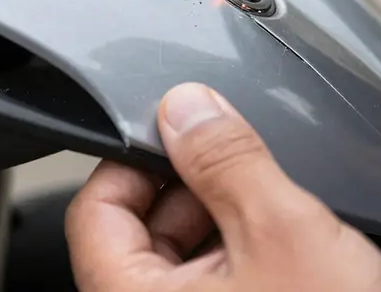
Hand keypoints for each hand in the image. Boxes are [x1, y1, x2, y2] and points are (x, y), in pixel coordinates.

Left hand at [65, 83, 380, 291]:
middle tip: (241, 168)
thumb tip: (186, 106)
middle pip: (138, 230)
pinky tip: (284, 247)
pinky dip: (242, 252)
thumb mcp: (284, 231)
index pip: (96, 209)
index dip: (136, 159)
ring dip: (223, 219)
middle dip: (190, 188)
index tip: (180, 132)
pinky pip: (214, 283)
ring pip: (181, 257)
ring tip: (274, 212)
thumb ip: (227, 158)